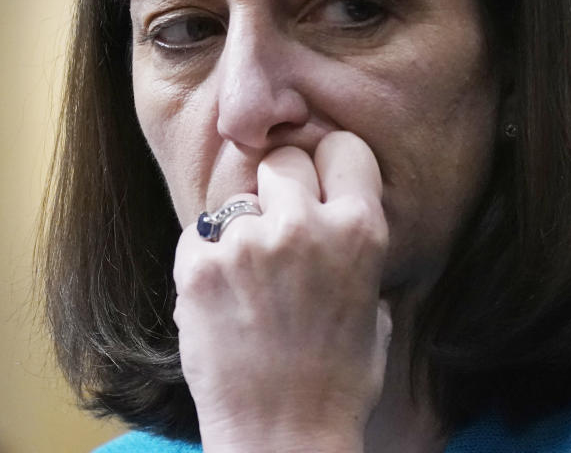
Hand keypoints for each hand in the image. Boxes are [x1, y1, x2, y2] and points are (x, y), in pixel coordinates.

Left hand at [173, 131, 392, 452]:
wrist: (282, 438)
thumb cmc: (337, 382)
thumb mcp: (372, 309)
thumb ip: (353, 251)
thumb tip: (334, 216)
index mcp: (359, 232)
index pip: (345, 147)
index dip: (331, 164)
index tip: (321, 180)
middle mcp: (303, 227)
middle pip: (285, 159)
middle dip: (283, 185)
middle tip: (280, 225)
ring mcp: (245, 245)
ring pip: (238, 195)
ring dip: (243, 224)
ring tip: (250, 275)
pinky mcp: (198, 267)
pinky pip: (200, 232)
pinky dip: (207, 255)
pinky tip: (223, 294)